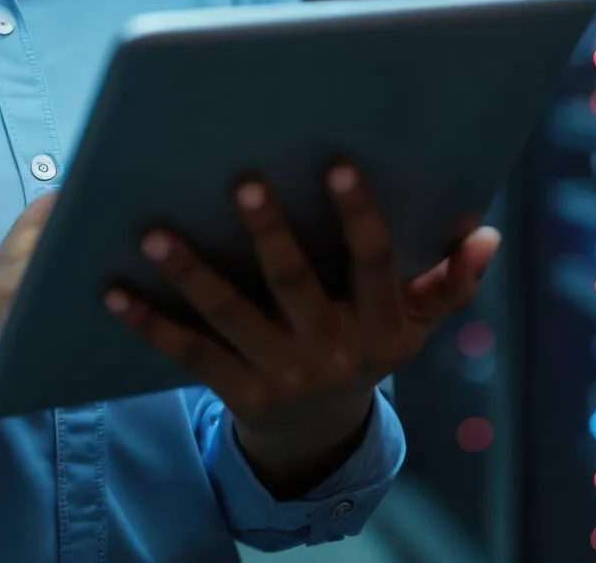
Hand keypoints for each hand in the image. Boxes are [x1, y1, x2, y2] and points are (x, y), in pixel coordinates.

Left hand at [104, 163, 499, 492]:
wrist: (320, 432)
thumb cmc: (369, 345)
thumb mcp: (418, 323)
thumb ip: (450, 280)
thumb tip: (483, 233)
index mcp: (381, 325)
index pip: (374, 264)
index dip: (359, 216)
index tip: (338, 163)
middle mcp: (331, 350)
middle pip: (296, 285)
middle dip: (271, 234)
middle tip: (242, 181)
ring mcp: (280, 374)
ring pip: (230, 318)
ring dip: (192, 274)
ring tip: (154, 232)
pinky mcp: (235, 391)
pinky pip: (187, 352)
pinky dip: (148, 322)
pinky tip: (112, 287)